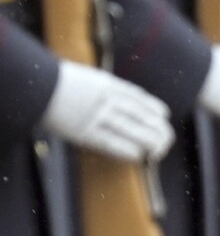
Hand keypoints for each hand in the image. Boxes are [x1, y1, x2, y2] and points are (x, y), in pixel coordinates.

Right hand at [41, 60, 173, 160]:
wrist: (35, 85)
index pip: (137, 96)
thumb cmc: (55, 83)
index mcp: (107, 83)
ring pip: (130, 128)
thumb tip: (115, 96)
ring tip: (160, 151)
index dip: (152, 106)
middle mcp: (106, 98)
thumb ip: (101, 87)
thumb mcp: (86, 79)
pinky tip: (139, 156)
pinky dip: (126, 149)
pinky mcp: (84, 131)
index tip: (164, 114)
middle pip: (139, 114)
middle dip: (156, 127)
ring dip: (148, 141)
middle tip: (167, 138)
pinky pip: (110, 141)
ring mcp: (96, 114)